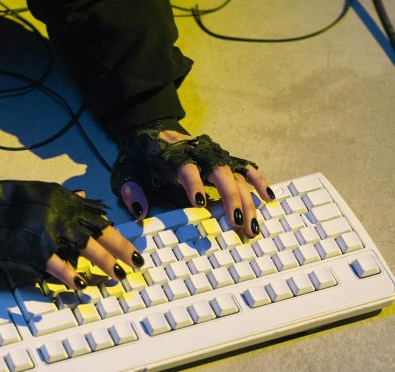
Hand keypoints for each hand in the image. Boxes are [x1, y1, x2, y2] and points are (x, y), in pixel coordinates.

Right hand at [0, 165, 142, 289]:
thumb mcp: (30, 191)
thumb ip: (58, 197)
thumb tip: (84, 198)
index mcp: (57, 195)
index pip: (94, 213)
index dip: (112, 229)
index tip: (126, 240)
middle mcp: (58, 209)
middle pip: (99, 230)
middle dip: (121, 247)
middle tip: (137, 261)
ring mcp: (48, 229)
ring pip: (87, 247)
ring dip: (105, 262)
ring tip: (118, 275)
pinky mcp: (35, 248)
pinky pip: (60, 266)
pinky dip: (72, 278)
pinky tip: (81, 286)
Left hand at [111, 127, 274, 237]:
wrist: (151, 132)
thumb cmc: (139, 158)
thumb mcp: (125, 171)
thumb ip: (130, 189)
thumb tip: (139, 210)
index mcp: (172, 156)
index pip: (186, 168)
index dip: (194, 184)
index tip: (201, 203)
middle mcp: (198, 154)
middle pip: (220, 173)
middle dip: (231, 197)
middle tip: (238, 222)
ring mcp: (213, 156)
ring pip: (235, 175)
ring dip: (248, 199)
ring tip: (253, 227)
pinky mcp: (222, 159)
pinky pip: (244, 168)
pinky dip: (258, 181)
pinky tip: (269, 198)